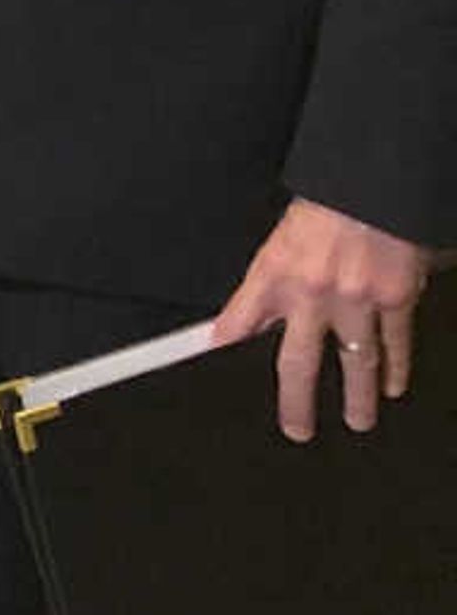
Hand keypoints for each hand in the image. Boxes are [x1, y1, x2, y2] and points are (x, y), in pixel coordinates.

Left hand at [214, 199, 427, 440]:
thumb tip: (233, 327)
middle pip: (297, 362)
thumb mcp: (277, 243)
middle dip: (296, 402)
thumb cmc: (324, 207)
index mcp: (276, 274)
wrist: (371, 184)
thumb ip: (260, 289)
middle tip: (298, 431)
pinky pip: (394, 343)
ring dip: (357, 398)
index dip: (226, 345)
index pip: (240, 320)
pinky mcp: (395, 298)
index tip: (218, 369)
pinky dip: (395, 367)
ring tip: (358, 421)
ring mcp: (356, 301)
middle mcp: (312, 294)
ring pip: (355, 361)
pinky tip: (393, 385)